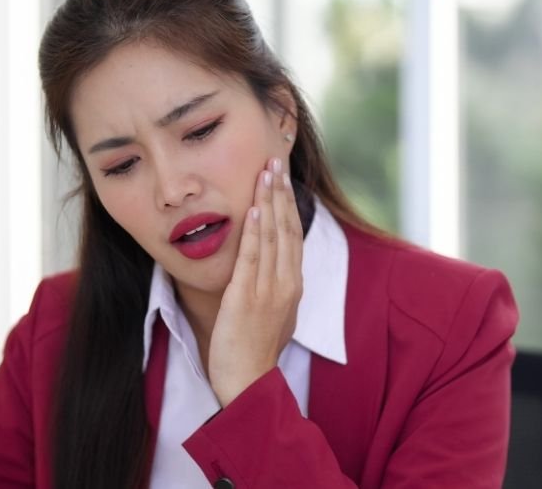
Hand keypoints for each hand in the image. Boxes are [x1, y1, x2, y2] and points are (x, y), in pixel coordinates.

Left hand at [207, 158, 303, 405]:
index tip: (282, 176)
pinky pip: (254, 259)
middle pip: (287, 228)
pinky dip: (256, 232)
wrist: (247, 381)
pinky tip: (255, 210)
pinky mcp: (248, 298)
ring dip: (270, 202)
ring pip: (273, 237)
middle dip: (281, 192)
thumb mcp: (272, 313)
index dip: (289, 203)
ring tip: (267, 172)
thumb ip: (273, 287)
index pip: (293, 235)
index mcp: (293, 284)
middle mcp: (287, 283)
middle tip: (275, 159)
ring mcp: (270, 290)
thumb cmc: (254, 350)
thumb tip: (269, 267)